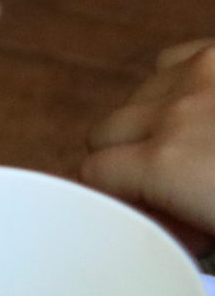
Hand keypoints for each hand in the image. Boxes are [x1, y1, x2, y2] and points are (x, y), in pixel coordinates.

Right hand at [84, 38, 214, 248]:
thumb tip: (157, 225)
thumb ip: (176, 230)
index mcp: (168, 166)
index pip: (92, 175)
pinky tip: (205, 112)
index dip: (113, 199)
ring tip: (199, 153)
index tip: (138, 217)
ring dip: (153, 126)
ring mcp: (197, 74)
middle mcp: (173, 113)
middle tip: (176, 195)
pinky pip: (170, 65)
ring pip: (134, 98)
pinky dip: (178, 88)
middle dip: (128, 164)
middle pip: (103, 134)